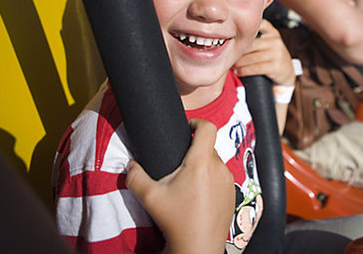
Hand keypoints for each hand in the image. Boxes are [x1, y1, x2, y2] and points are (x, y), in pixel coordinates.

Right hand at [126, 119, 234, 253]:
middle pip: (208, 146)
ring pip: (215, 162)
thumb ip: (135, 176)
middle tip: (178, 163)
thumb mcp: (149, 198)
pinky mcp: (232, 193)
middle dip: (194, 150)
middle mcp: (218, 168)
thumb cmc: (176, 221)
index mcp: (200, 163)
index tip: (186, 127)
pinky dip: (211, 179)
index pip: (207, 127)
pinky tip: (198, 194)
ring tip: (186, 182)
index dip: (197, 121)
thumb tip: (130, 164)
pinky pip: (221, 177)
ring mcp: (228, 181)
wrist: (198, 248)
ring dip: (202, 165)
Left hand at [233, 20, 294, 86]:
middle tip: (226, 56)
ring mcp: (277, 53)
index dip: (245, 27)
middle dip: (237, 51)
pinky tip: (238, 72)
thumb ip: (256, 36)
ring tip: (231, 65)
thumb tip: (230, 38)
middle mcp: (275, 41)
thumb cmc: (272, 56)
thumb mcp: (269, 42)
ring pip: (252, 57)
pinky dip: (245, 70)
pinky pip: (256, 68)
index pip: (259, 24)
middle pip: (251, 44)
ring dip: (239, 63)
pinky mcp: (276, 66)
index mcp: (272, 32)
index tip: (233, 33)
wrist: (287, 72)